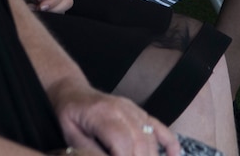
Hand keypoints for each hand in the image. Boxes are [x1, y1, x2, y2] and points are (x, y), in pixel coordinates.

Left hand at [5, 0, 73, 13]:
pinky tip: (33, 10)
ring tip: (32, 8)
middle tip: (37, 8)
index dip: (53, 1)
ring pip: (62, 10)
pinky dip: (44, 16)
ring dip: (48, 14)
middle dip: (54, 9)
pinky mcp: (49, 5)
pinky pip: (53, 14)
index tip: (40, 7)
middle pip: (67, 2)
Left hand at [48, 79, 179, 155]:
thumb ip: (89, 151)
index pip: (123, 142)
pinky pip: (159, 127)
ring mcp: (134, 109)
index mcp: (103, 114)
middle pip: (140, 142)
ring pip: (151, 138)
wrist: (73, 91)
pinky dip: (170, 142)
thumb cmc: (69, 114)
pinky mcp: (140, 112)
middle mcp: (123, 109)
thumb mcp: (70, 135)